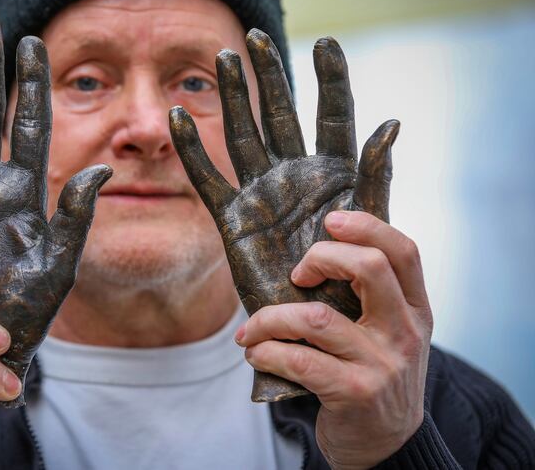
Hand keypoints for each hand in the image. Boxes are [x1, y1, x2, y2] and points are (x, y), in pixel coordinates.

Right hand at [168, 29, 401, 400]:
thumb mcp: (373, 229)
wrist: (316, 332)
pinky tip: (179, 117)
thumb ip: (376, 178)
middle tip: (253, 38)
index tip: (326, 42)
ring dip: (232, 98)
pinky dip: (192, 150)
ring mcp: (261, 194)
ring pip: (241, 135)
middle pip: (279, 114)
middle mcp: (295, 176)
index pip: (333, 116)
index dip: (331, 79)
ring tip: (223, 59)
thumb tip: (390, 122)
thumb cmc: (353, 287)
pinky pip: (207, 179)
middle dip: (269, 76)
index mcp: (335, 176)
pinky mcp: (232, 219)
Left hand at [238, 211, 431, 467]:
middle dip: (320, 258)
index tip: (329, 222)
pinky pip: (298, 359)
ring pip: (315, 317)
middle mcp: (405, 332)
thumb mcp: (388, 333)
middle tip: (296, 276)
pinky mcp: (354, 392)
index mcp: (415, 308)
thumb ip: (368, 296)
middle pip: (369, 267)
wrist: (388, 445)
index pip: (403, 251)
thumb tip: (310, 250)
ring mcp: (381, 363)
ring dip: (270, 318)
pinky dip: (266, 350)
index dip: (366, 226)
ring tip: (252, 329)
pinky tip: (256, 351)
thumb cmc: (374, 376)